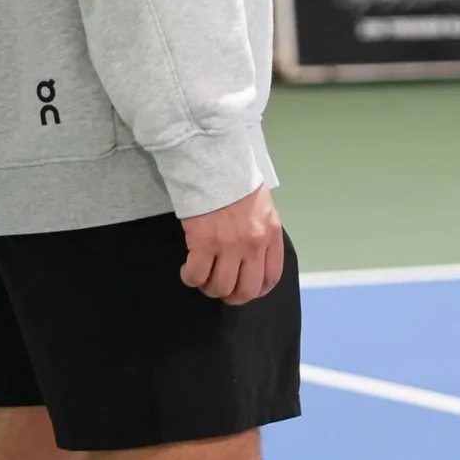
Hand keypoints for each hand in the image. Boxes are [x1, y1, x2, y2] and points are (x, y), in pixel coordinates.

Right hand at [179, 184, 284, 305]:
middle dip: (232, 296)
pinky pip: (196, 276)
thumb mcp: (262, 208)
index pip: (271, 277)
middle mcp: (253, 245)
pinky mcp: (203, 243)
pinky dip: (190, 277)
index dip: (257, 290)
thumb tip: (253, 258)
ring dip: (209, 287)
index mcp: (271, 235)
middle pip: (245, 290)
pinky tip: (188, 269)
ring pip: (220, 287)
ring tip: (203, 276)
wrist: (215, 163)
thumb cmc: (237, 182)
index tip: (245, 289)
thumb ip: (262, 234)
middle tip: (221, 288)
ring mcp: (228, 246)